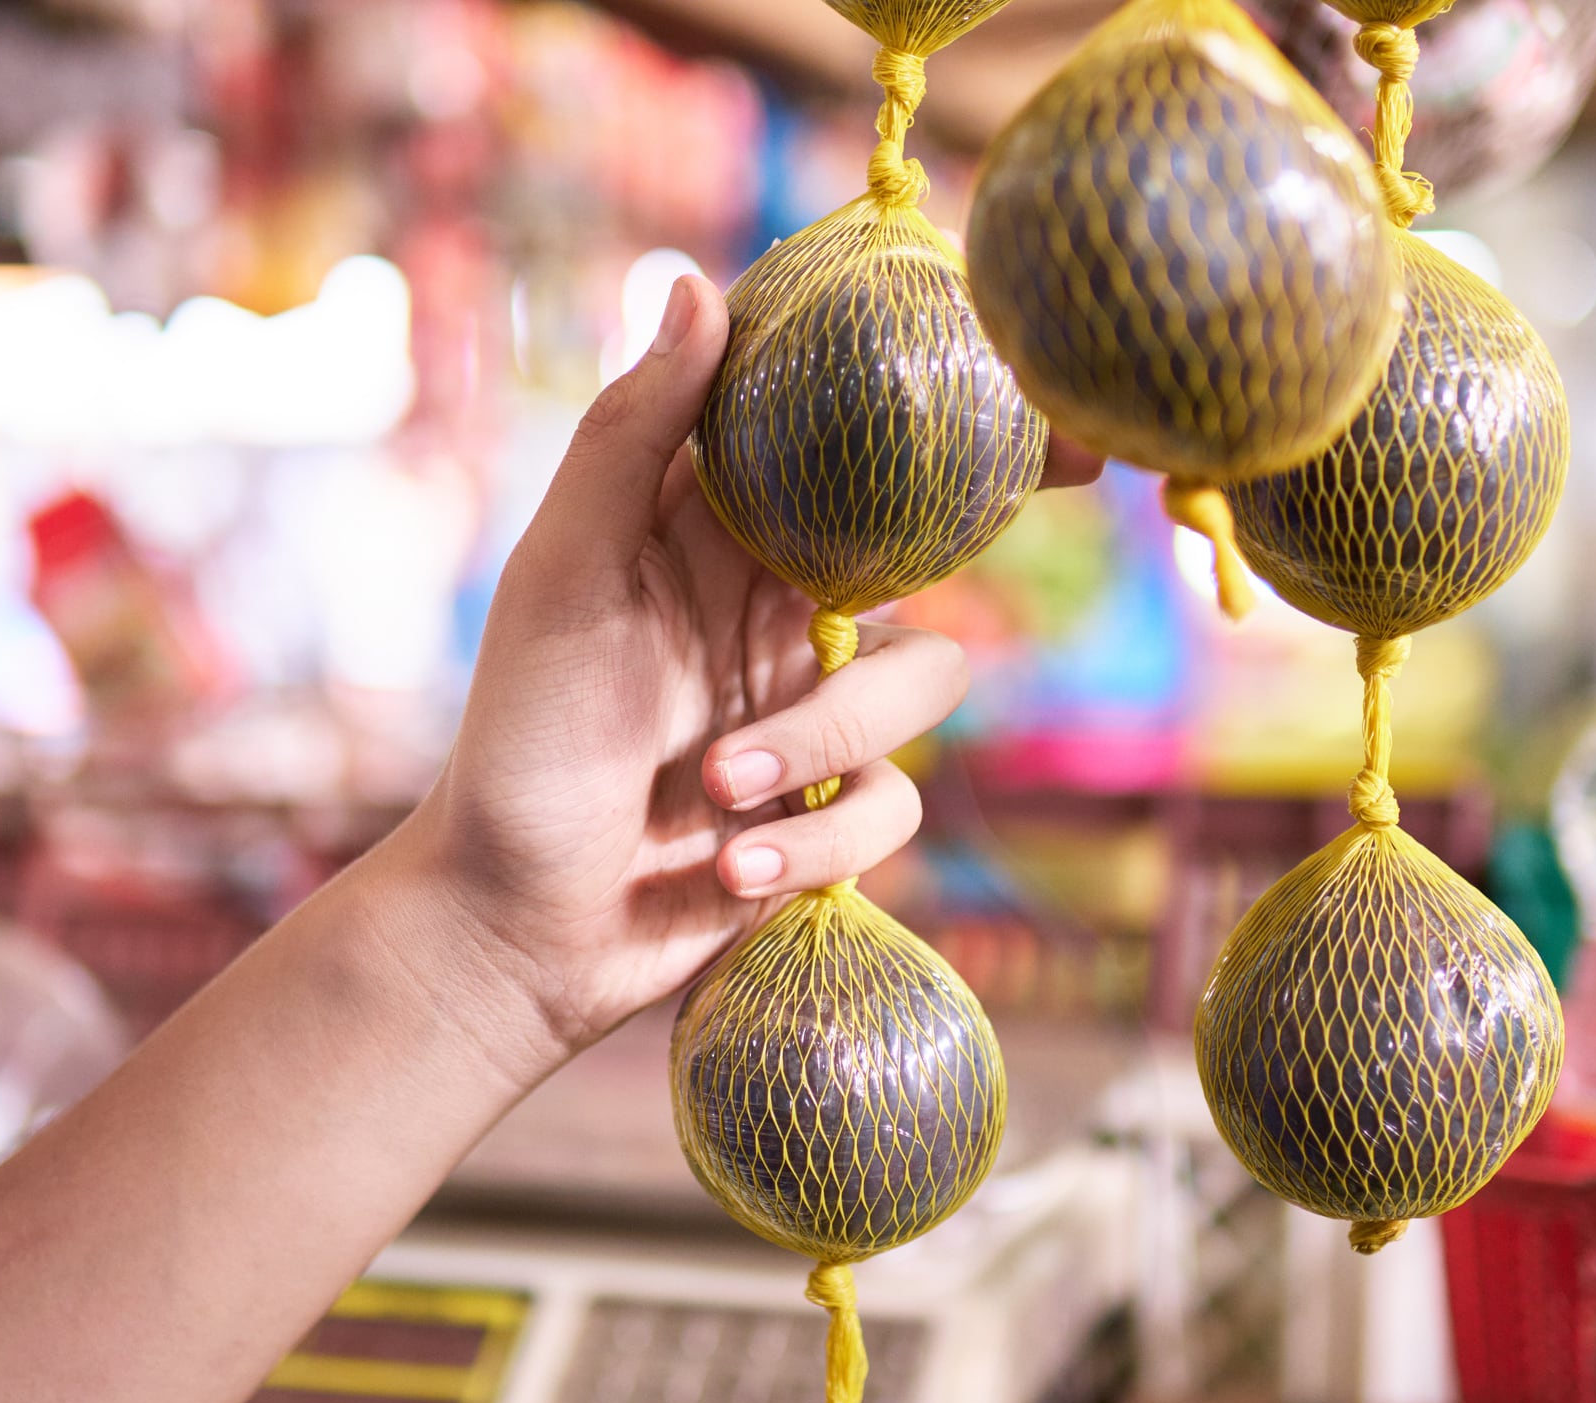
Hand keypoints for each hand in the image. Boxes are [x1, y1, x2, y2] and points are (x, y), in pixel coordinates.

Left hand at [394, 274, 1100, 1064]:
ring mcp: (812, 710)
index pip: (836, 436)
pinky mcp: (828, 813)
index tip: (1009, 347)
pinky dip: (816, 845)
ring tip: (714, 792)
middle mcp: (781, 607)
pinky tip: (730, 874)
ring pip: (921, 685)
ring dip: (821, 746)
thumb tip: (696, 285)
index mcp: (719, 533)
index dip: (924, 390)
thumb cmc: (518, 738)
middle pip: (929, 539)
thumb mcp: (563, 577)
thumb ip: (632, 439)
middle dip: (998, 513)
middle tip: (1087, 471)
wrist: (508, 925)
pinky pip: (891, 807)